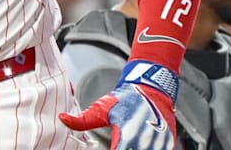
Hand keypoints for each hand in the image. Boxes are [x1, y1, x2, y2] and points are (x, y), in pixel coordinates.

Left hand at [59, 60, 177, 149]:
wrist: (152, 86)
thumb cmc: (125, 98)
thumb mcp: (101, 108)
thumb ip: (82, 120)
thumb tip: (62, 119)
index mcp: (125, 134)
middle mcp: (143, 140)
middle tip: (116, 148)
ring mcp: (158, 143)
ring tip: (128, 147)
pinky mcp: (168, 143)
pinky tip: (139, 147)